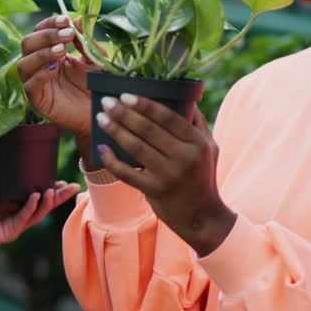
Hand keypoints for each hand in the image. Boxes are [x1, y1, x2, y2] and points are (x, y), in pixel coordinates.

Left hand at [0, 153, 79, 253]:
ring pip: (37, 213)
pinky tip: (37, 197)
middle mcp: (14, 212)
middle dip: (58, 196)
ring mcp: (13, 224)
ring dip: (48, 202)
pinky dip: (31, 208)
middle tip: (73, 186)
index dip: (51, 187)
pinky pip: (23, 220)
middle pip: (43, 204)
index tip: (63, 178)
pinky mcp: (7, 233)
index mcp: (10, 200)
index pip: (36, 193)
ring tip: (54, 189)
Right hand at [17, 15, 94, 137]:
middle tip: (67, 35)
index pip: (40, 31)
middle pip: (27, 43)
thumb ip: (85, 40)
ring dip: (42, 53)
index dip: (50, 24)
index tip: (65, 21)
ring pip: (23, 63)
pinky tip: (55, 69)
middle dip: (46, 35)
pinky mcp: (38, 100)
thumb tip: (76, 19)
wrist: (103, 112)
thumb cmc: (98, 85)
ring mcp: (37, 83)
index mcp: (51, 52)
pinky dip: (40, 74)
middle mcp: (40, 65)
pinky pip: (29, 85)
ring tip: (62, 51)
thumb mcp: (95, 58)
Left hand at [95, 94, 236, 256]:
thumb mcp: (209, 147)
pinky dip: (111, 160)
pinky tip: (101, 147)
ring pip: (136, 147)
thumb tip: (183, 95)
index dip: (144, 104)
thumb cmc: (202, 175)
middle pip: (148, 130)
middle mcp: (184, 158)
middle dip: (124, 113)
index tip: (125, 95)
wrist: (201, 216)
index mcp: (197, 143)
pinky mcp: (154, 190)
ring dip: (115, 130)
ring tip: (101, 118)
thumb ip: (197, 122)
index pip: (167, 117)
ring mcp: (168, 175)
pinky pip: (127, 172)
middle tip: (106, 102)